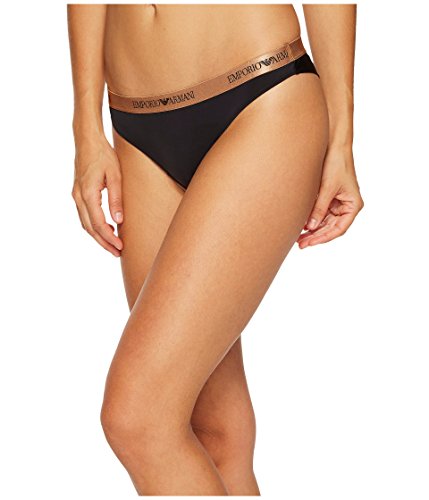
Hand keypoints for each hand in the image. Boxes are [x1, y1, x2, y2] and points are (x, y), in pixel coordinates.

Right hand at [71, 135, 123, 256]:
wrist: (87, 140)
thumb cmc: (104, 155)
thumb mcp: (115, 176)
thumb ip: (116, 199)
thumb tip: (119, 221)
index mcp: (88, 194)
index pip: (98, 224)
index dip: (109, 238)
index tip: (121, 247)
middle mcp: (78, 197)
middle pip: (90, 228)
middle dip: (104, 242)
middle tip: (118, 252)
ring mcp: (76, 195)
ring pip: (85, 223)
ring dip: (98, 236)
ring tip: (113, 245)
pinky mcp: (78, 193)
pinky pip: (84, 216)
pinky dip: (93, 226)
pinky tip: (105, 229)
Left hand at [297, 145, 363, 248]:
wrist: (333, 145)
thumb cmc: (336, 164)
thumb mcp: (327, 188)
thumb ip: (320, 208)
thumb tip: (310, 227)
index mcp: (353, 205)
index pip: (339, 229)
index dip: (324, 237)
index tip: (311, 243)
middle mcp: (347, 207)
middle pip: (331, 228)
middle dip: (316, 236)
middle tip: (301, 244)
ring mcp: (337, 204)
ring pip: (325, 223)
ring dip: (312, 231)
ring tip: (299, 239)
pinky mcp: (328, 199)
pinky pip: (320, 214)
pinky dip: (311, 221)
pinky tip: (301, 227)